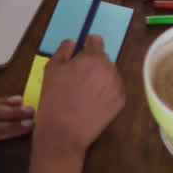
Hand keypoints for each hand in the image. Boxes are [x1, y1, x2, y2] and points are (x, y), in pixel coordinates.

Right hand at [33, 35, 125, 157]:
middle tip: (78, 77)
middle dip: (92, 63)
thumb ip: (64, 50)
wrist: (64, 132)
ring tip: (84, 92)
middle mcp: (109, 69)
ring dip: (100, 77)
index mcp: (92, 57)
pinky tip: (92, 101)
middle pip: (103, 57)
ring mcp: (117, 86)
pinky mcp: (120, 102)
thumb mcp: (52, 68)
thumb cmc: (55, 99)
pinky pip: (114, 89)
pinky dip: (106, 92)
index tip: (80, 54)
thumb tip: (73, 43)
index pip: (96, 40)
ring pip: (109, 73)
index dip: (86, 45)